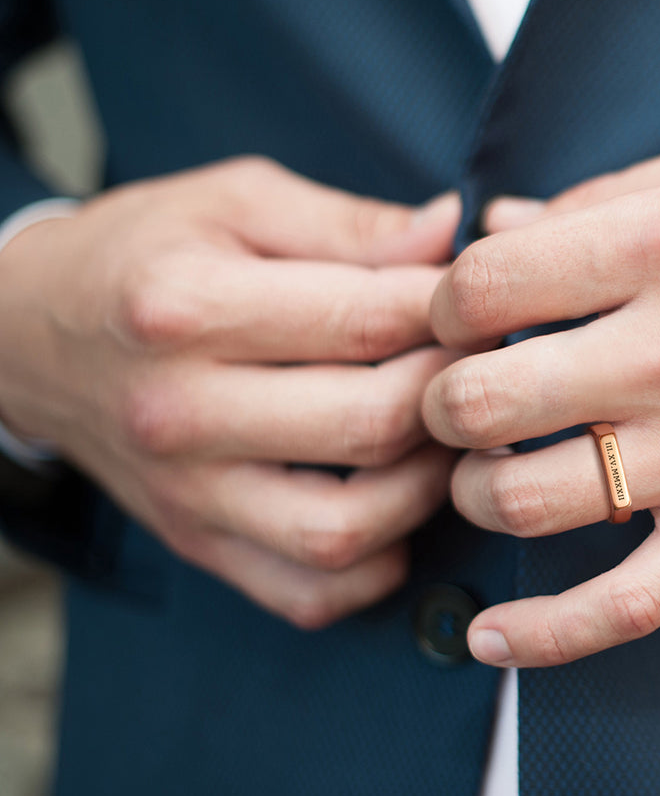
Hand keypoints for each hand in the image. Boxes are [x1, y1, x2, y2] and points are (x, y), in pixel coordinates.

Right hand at [0, 157, 459, 626]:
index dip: (451, 315)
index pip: (366, 322)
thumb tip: (451, 231)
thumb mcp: (236, 202)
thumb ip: (348, 223)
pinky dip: (373, 567)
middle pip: (369, 425)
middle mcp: (183, 411)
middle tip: (476, 369)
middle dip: (451, 395)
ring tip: (445, 439)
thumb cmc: (146, 253)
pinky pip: (308, 593)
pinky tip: (395, 512)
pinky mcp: (199, 541)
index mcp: (191, 307)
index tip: (479, 306)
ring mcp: (189, 492)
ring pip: (345, 529)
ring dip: (426, 489)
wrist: (31, 335)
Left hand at [423, 125, 659, 666]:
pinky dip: (543, 635)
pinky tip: (493, 639)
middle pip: (481, 400)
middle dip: (441, 401)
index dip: (446, 301)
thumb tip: (503, 222)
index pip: (486, 283)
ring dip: (475, 492)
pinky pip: (622, 608)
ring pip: (526, 502)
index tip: (463, 315)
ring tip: (489, 471)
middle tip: (459, 395)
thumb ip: (604, 194)